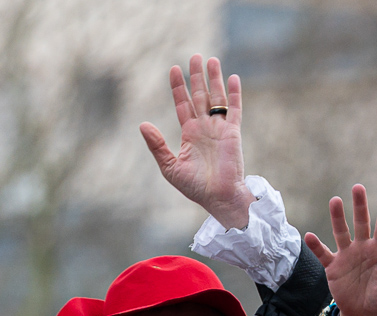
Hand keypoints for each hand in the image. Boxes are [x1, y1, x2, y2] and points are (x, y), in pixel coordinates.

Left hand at [140, 54, 253, 229]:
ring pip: (216, 98)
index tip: (173, 69)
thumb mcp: (169, 166)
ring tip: (211, 60)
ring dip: (214, 79)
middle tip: (194, 56)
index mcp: (189, 134)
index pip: (182, 104)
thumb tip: (142, 124)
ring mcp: (219, 129)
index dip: (178, 87)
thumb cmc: (195, 187)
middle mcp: (204, 128)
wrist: (218, 198)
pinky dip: (234, 95)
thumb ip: (156, 145)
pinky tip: (233, 78)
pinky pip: (234, 110)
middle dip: (196, 76)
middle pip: (199, 95)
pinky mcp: (233, 133)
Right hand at [307, 185, 376, 315]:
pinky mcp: (333, 267)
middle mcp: (363, 248)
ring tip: (335, 200)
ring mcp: (347, 256)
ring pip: (342, 232)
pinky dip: (316, 246)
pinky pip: (323, 254)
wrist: (365, 314)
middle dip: (360, 206)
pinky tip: (310, 236)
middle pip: (362, 223)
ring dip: (338, 217)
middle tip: (358, 187)